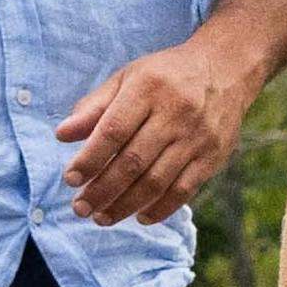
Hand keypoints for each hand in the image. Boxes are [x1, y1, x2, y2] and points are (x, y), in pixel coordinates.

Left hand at [57, 32, 264, 224]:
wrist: (225, 69)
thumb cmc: (165, 76)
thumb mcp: (127, 78)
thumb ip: (94, 107)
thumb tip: (61, 135)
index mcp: (148, 89)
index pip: (113, 131)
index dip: (90, 159)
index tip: (70, 179)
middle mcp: (175, 113)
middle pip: (133, 161)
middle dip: (102, 190)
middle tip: (81, 208)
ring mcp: (197, 137)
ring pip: (156, 181)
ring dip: (125, 205)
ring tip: (102, 217)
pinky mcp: (213, 157)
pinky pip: (184, 190)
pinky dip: (160, 209)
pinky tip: (139, 217)